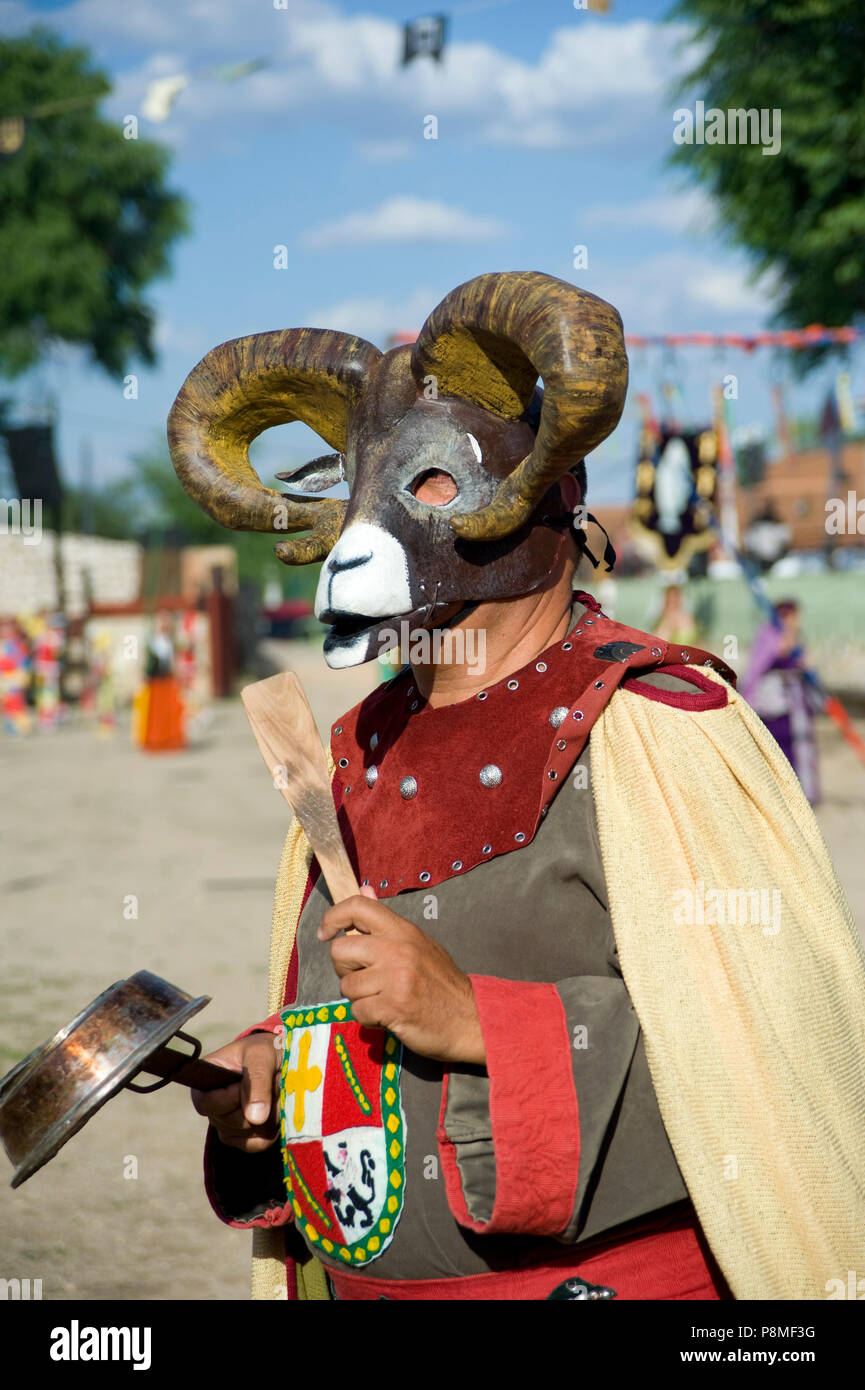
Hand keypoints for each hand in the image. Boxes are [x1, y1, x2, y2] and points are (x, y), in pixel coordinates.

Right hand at [190, 1031, 281, 1151]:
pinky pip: (255, 1144)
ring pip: (243, 1134)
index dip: (229, 1098)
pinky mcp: (241, 1137)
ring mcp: (225, 1122)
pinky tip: (276, 1110)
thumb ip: (257, 1082)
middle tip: (269, 1082)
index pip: (206, 1102)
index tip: (244, 1084)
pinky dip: (270, 1130)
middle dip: (254, 1105)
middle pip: (226, 1122)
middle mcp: (211, 1102)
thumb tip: (254, 1117)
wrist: (285, 1061)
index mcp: (207, 1077)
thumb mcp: (262, 1055)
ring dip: (266, 1116)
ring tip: (274, 1092)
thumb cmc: (267, 1051)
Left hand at [318, 895, 485, 1065]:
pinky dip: (369, 1018)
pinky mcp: (392, 1007)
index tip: (326, 933)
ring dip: (360, 997)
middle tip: (364, 977)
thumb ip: (387, 922)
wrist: (469, 1018)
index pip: (358, 907)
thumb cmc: (442, 983)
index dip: (334, 916)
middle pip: (340, 950)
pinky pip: (357, 1011)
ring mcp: (394, 978)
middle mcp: (397, 950)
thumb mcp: (420, 944)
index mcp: (403, 931)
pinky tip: (388, 1015)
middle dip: (344, 968)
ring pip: (347, 986)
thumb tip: (364, 889)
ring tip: (383, 998)